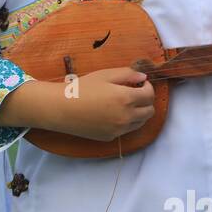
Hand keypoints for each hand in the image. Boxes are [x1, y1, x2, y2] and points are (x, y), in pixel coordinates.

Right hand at [0, 67, 155, 141]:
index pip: (150, 95)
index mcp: (126, 98)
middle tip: (135, 93)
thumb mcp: (104, 75)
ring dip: (139, 112)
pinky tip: (112, 113)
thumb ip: (127, 74)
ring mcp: (119, 130)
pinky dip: (126, 122)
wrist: (61, 109)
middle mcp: (126, 116)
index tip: (140, 83)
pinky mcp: (110, 137)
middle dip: (146, 101)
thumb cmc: (81, 88)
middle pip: (150, 111)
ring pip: (141, 123)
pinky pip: (126, 130)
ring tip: (125, 103)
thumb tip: (143, 77)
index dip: (148, 87)